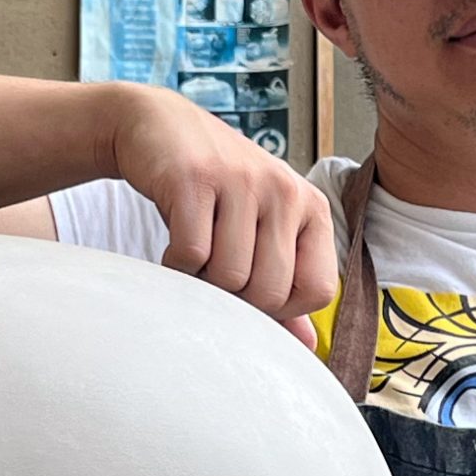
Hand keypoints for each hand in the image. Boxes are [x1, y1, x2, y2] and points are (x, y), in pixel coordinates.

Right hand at [108, 87, 340, 344]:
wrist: (158, 129)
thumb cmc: (214, 189)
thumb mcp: (258, 228)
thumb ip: (284, 284)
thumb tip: (309, 347)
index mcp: (310, 207)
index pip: (317, 290)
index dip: (281, 308)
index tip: (250, 290)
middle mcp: (285, 191)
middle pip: (270, 291)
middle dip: (235, 299)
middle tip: (213, 275)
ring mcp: (241, 182)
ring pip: (230, 277)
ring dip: (202, 282)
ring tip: (194, 256)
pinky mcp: (196, 179)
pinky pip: (192, 255)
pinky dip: (175, 267)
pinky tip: (171, 248)